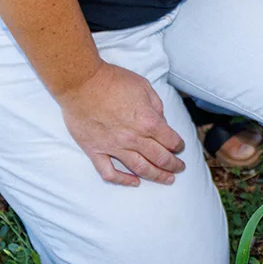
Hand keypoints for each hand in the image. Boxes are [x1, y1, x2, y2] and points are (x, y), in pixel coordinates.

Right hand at [56, 62, 186, 186]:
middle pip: (160, 158)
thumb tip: (161, 120)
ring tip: (167, 180)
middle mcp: (134, 138)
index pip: (171, 140)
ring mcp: (114, 146)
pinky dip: (122, 181)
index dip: (179, 145)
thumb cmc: (112, 80)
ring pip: (140, 168)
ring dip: (157, 176)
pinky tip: (133, 182)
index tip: (180, 147)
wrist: (82, 82)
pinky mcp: (95, 150)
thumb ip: (156, 105)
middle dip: (173, 165)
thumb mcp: (143, 86)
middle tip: (180, 168)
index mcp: (148, 121)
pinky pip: (109, 172)